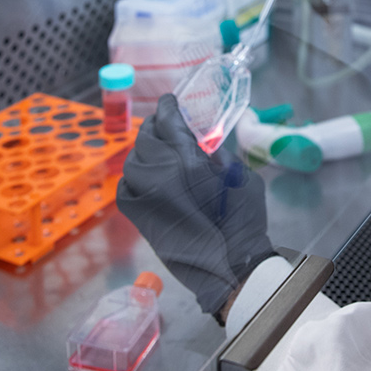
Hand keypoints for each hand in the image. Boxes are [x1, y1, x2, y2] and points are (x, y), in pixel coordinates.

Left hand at [116, 95, 273, 316]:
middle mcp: (160, 176)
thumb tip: (202, 145)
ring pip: (134, 160)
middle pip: (147, 138)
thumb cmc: (244, 222)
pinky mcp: (138, 218)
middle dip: (157, 127)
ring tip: (158, 152)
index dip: (168, 107)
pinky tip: (146, 177)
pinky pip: (126, 187)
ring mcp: (145, 197)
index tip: (170, 102)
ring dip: (145, 151)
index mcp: (188, 163)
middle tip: (167, 125)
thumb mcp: (242, 177)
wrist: (229, 269)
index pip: (168, 121)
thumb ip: (219, 156)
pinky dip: (134, 177)